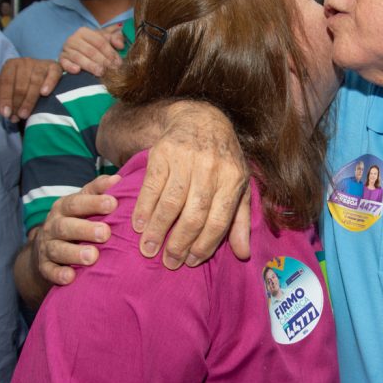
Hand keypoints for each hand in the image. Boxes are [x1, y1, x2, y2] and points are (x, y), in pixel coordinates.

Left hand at [0, 58, 61, 121]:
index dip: (4, 98)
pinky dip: (49, 83)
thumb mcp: (10, 93)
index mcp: (11, 65)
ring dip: (30, 99)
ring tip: (25, 114)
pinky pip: (52, 74)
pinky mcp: (55, 67)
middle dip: (17, 102)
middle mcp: (25, 62)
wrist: (44, 77)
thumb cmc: (24, 86)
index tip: (5, 113)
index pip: (6, 82)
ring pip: (35, 81)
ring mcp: (40, 63)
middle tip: (16, 117)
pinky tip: (45, 93)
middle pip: (20, 84)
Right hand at [36, 174, 119, 285]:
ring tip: (92, 257)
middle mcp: (53, 225)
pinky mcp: (44, 266)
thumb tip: (118, 179)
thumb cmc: (76, 220)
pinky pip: (49, 271)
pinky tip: (70, 277)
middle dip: (85, 229)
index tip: (113, 204)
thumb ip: (99, 190)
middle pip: (66, 226)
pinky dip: (58, 274)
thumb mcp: (84, 203)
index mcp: (64, 207)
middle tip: (105, 233)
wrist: (47, 248)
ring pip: (58, 249)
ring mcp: (47, 246)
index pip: (77, 202)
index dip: (94, 202)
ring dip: (74, 253)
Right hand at [58, 25, 124, 75]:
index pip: (99, 42)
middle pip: (90, 51)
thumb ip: (116, 38)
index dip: (110, 52)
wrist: (78, 50)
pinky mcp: (61, 59)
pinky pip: (64, 63)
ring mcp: (66, 49)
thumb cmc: (95, 45)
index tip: (118, 62)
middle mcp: (73, 39)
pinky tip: (77, 71)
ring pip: (79, 57)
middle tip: (112, 70)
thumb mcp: (106, 39)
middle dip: (103, 61)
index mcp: (84, 32)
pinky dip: (70, 66)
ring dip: (90, 66)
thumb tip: (120, 45)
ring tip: (101, 72)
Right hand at [129, 101, 250, 269]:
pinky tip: (139, 226)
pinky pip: (151, 187)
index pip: (218, 220)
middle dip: (179, 243)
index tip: (191, 262)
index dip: (204, 245)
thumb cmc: (223, 160)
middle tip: (169, 262)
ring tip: (149, 249)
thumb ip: (240, 220)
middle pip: (193, 214)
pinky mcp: (162, 154)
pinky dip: (144, 209)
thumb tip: (242, 254)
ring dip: (158, 230)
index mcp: (232, 179)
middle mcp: (210, 169)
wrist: (200, 119)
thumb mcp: (239, 186)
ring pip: (170, 203)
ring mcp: (185, 160)